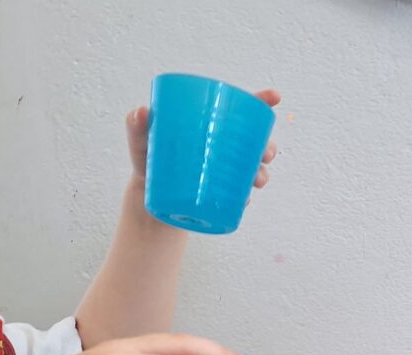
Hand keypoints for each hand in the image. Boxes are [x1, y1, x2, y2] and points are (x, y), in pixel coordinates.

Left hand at [125, 88, 281, 189]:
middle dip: (268, 146)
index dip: (261, 101)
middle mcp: (222, 146)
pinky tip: (244, 200)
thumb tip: (141, 112)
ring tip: (256, 181)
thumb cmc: (146, 159)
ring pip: (254, 169)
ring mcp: (224, 170)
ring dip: (262, 173)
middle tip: (265, 154)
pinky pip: (240, 194)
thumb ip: (137, 126)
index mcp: (211, 126)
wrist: (147, 194)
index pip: (241, 110)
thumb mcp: (141, 141)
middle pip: (255, 141)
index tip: (275, 96)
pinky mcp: (220, 192)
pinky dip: (244, 197)